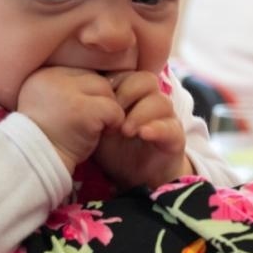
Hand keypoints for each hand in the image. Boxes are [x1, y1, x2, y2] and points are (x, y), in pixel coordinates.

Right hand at [18, 67, 124, 172]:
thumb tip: (101, 83)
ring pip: (106, 90)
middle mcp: (53, 78)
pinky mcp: (82, 110)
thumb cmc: (47, 140)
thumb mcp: (49, 106)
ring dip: (109, 111)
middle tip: (98, 122)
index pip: (81, 73)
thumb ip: (67, 91)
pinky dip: (115, 122)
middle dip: (102, 101)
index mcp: (43, 75)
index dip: (89, 94)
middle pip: (95, 79)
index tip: (87, 114)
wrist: (36, 165)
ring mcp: (67, 93)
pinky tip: (106, 134)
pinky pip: (113, 108)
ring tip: (100, 128)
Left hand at [93, 71, 193, 189]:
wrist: (135, 179)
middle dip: (127, 95)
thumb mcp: (97, 128)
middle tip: (112, 116)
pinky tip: (142, 134)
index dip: (114, 83)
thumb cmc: (114, 150)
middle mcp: (152, 101)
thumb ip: (92, 110)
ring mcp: (166, 119)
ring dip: (140, 114)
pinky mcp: (175, 138)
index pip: (128, 73)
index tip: (99, 100)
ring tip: (125, 131)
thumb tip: (77, 92)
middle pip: (147, 80)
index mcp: (133, 95)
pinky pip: (171, 127)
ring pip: (161, 102)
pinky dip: (156, 128)